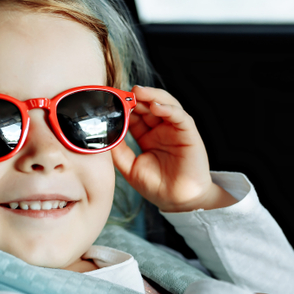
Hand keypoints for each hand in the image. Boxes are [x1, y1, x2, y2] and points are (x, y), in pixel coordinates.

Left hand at [111, 85, 235, 212]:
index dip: (124, 107)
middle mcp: (162, 130)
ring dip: (152, 96)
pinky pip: (180, 116)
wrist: (178, 202)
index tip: (111, 102)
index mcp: (148, 136)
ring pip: (165, 104)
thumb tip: (104, 134)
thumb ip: (118, 151)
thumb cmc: (156, 187)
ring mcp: (175, 130)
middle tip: (123, 93)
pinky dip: (168, 108)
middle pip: (149, 106)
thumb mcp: (130, 168)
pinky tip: (155, 106)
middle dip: (136, 98)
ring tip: (138, 92)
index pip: (135, 116)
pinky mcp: (189, 134)